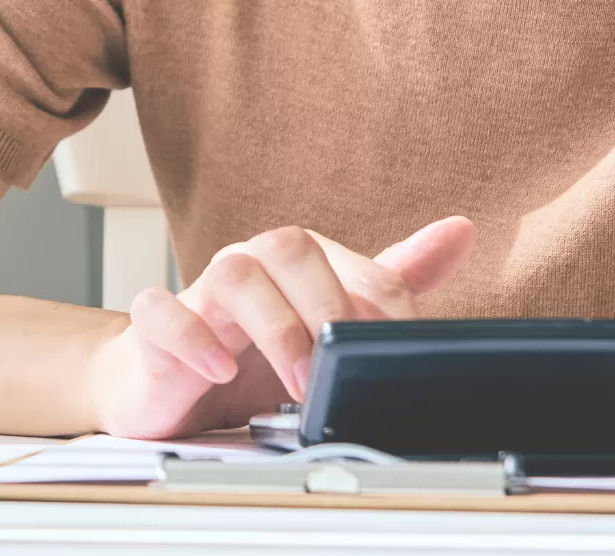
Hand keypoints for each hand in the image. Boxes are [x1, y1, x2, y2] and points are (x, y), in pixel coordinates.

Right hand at [82, 216, 475, 439]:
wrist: (163, 382)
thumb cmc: (249, 350)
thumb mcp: (330, 320)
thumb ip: (392, 280)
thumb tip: (461, 231)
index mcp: (299, 262)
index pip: (354, 264)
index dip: (385, 302)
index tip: (404, 348)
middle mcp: (251, 264)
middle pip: (290, 247)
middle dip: (328, 304)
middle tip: (347, 361)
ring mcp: (199, 292)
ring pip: (233, 272)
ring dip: (274, 326)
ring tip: (298, 378)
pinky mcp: (153, 328)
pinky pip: (161, 312)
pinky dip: (191, 336)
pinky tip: (218, 369)